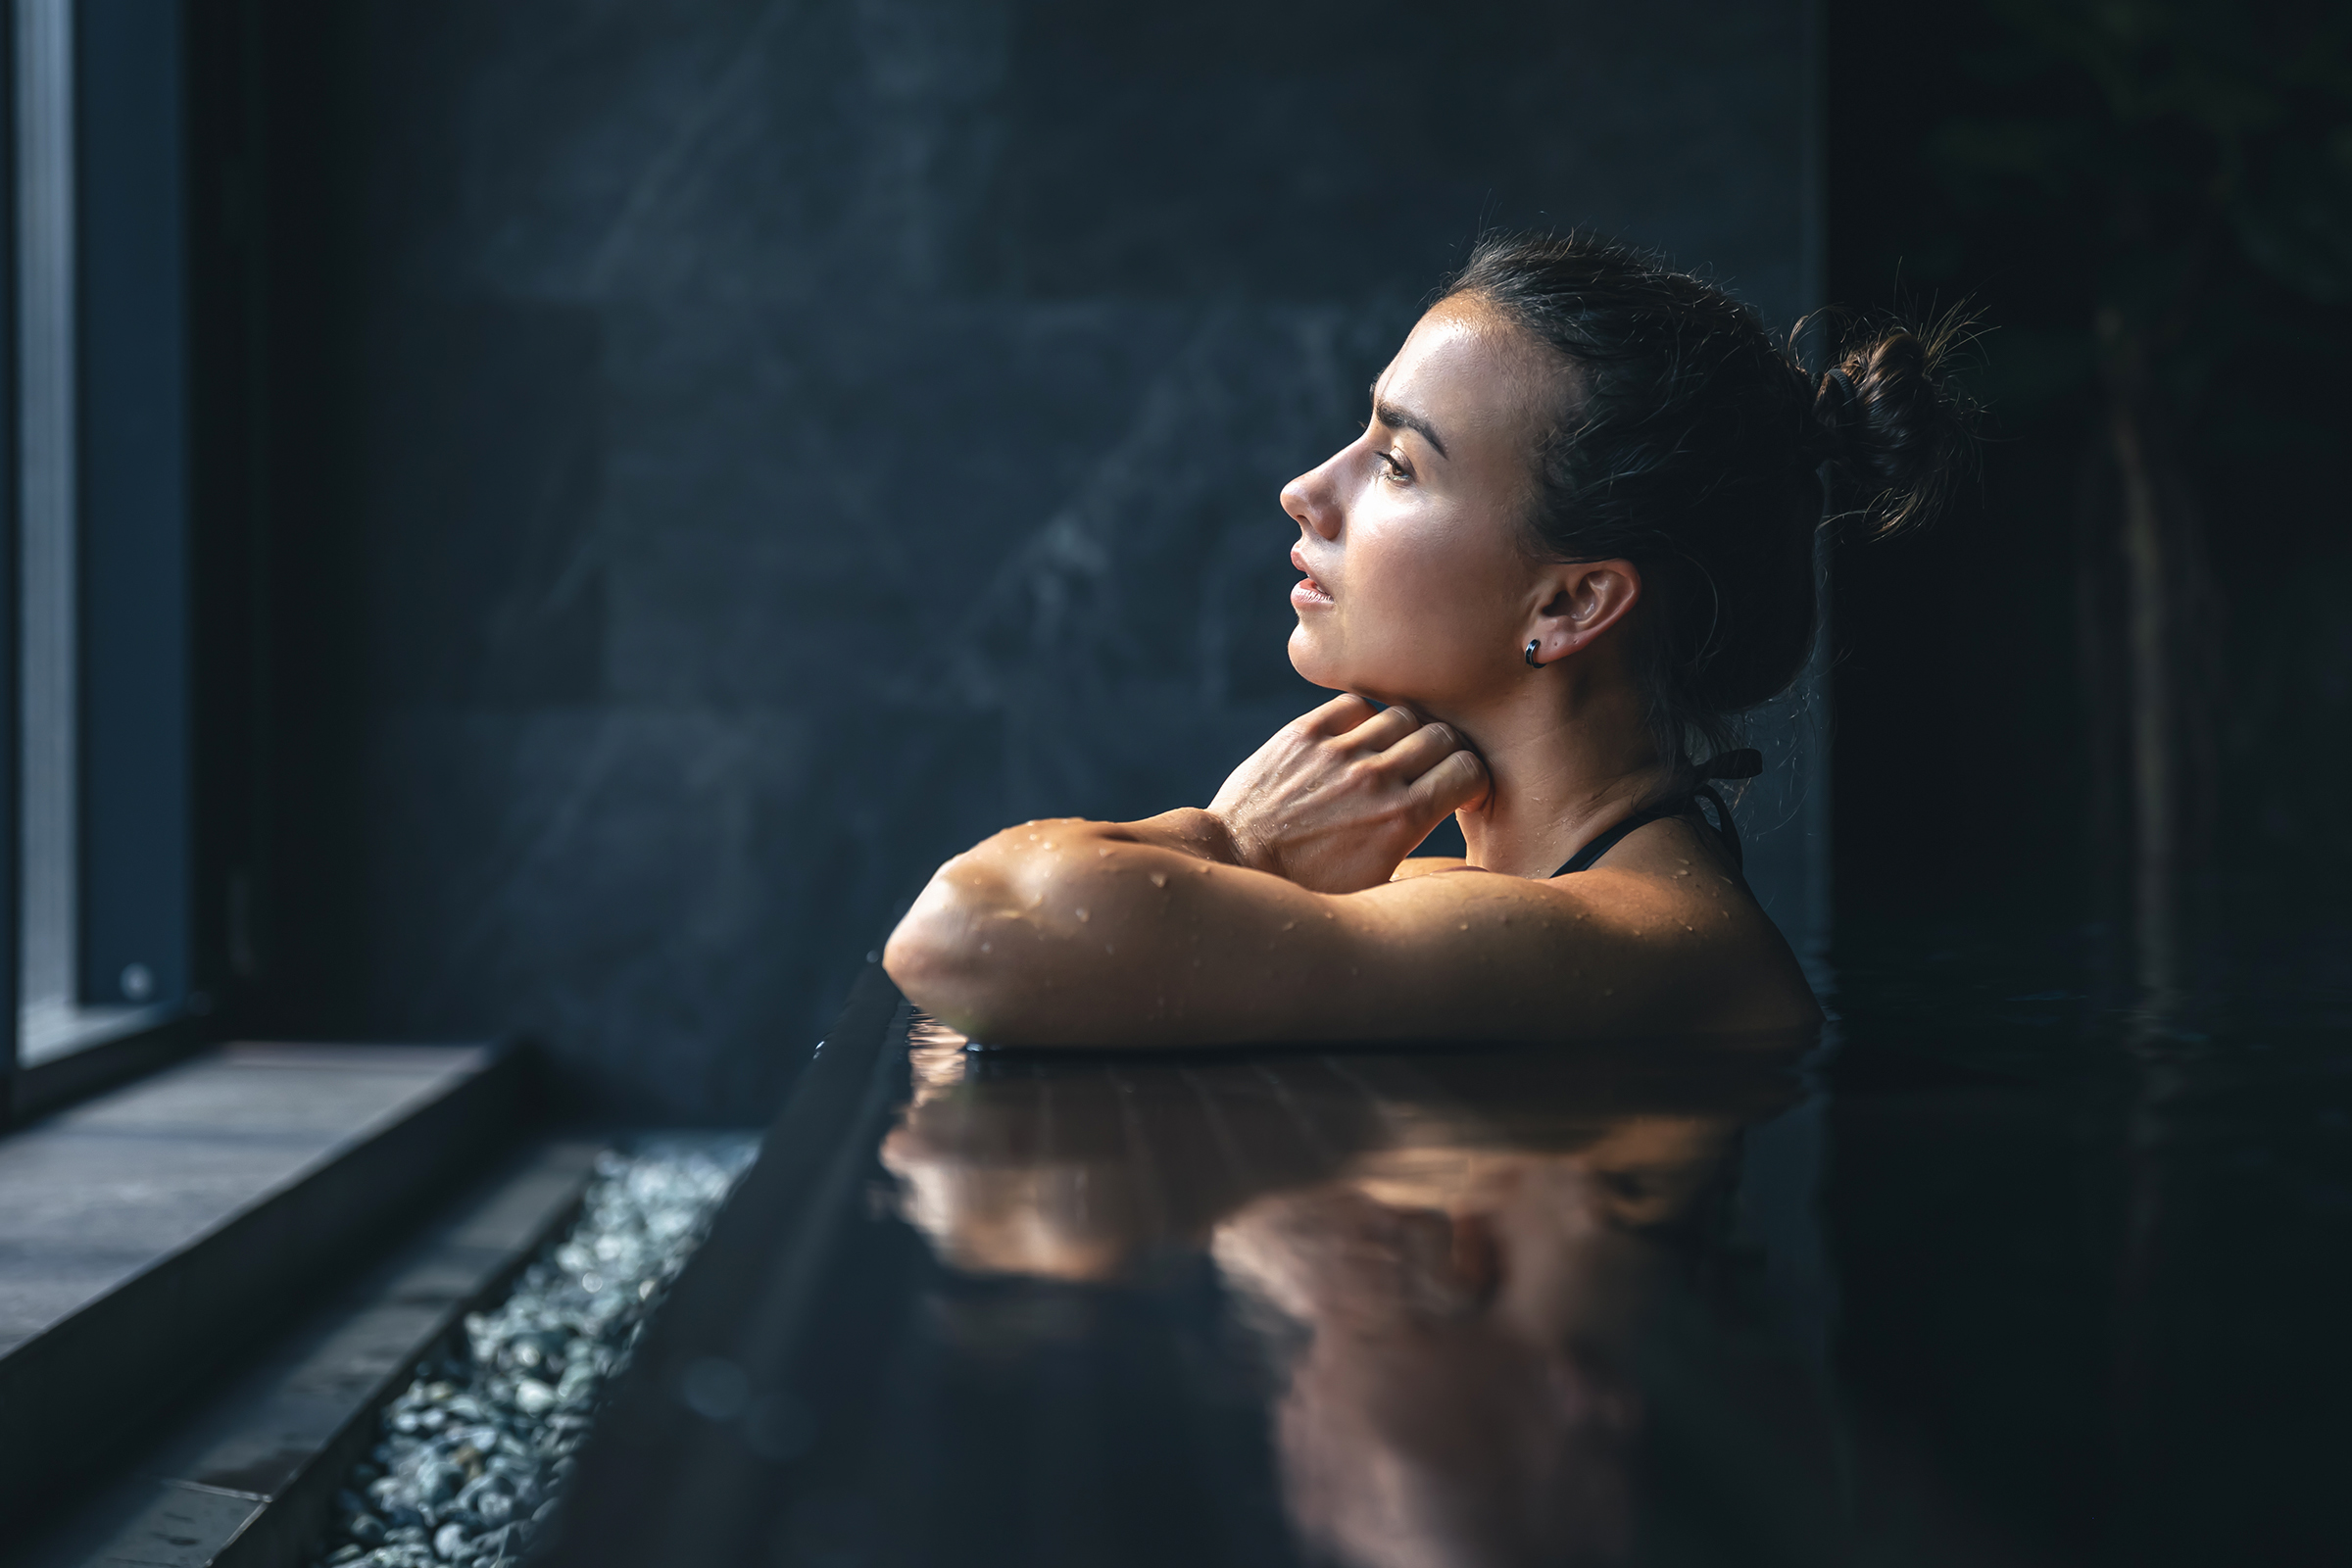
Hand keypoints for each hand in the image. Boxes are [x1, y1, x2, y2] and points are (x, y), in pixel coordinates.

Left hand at [1207, 695, 1488, 892]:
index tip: (1460, 792)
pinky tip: (1355, 742)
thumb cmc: (1308, 890)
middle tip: (1431, 772)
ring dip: (1406, 734)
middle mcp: (1375, 778)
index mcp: (1402, 819)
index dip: (1471, 781)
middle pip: (1443, 736)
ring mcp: (1337, 752)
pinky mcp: (1303, 735)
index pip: (1469, 770)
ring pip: (1402, 715)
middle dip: (1447, 754)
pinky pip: (1353, 705)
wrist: (1236, 865)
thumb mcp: (1377, 888)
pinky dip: (1363, 719)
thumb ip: (1423, 860)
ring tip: (1392, 756)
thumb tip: (1464, 860)